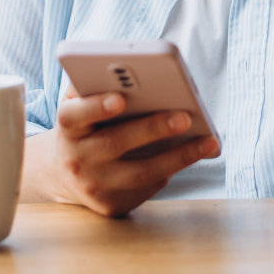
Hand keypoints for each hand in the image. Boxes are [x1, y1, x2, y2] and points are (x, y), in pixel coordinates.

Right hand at [23, 87, 219, 216]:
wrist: (65, 173)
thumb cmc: (86, 125)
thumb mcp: (82, 103)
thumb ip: (97, 84)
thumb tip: (134, 68)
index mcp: (68, 127)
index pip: (74, 115)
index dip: (96, 106)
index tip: (120, 98)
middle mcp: (77, 158)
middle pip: (115, 143)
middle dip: (152, 128)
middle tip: (185, 116)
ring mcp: (94, 186)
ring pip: (140, 172)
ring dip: (178, 157)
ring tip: (208, 142)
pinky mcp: (111, 205)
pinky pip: (147, 188)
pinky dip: (172, 169)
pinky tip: (193, 155)